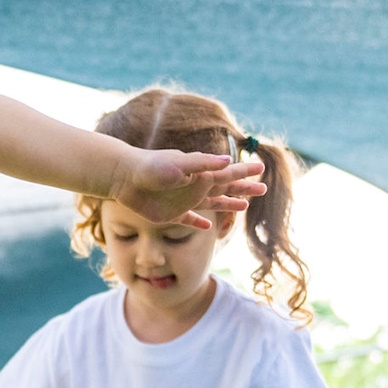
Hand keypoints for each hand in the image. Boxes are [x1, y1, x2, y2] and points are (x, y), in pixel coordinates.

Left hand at [117, 147, 263, 231]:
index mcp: (200, 173)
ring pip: (212, 203)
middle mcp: (195, 186)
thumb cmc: (151, 167)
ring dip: (228, 204)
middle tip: (263, 189)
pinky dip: (199, 223)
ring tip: (245, 206)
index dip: (244, 172)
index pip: (228, 173)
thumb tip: (227, 160)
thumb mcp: (178, 164)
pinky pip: (189, 220)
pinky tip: (208, 227)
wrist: (123, 176)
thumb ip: (202, 164)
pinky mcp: (170, 214)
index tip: (261, 168)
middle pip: (225, 188)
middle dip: (244, 189)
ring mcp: (184, 200)